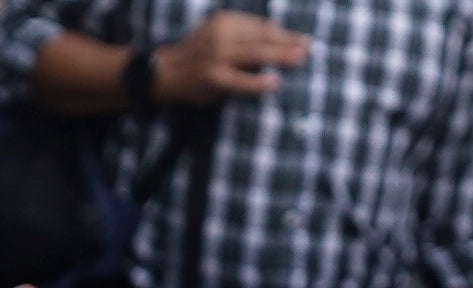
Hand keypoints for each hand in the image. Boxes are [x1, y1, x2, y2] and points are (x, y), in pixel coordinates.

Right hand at [151, 11, 310, 104]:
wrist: (164, 73)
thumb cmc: (197, 56)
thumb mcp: (218, 35)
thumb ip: (242, 36)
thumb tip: (277, 40)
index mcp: (224, 20)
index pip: (260, 26)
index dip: (283, 33)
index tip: (302, 39)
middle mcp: (221, 34)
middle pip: (262, 37)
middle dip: (287, 42)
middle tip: (308, 48)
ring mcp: (217, 56)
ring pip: (255, 54)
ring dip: (280, 57)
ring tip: (299, 60)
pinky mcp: (213, 77)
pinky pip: (241, 80)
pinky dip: (258, 82)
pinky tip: (274, 83)